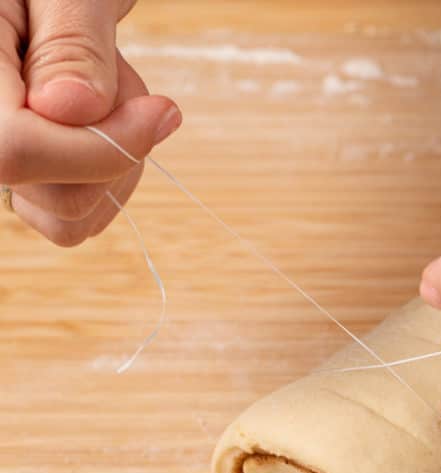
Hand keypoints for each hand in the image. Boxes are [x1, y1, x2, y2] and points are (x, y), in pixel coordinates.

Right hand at [0, 0, 180, 244]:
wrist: (50, 4)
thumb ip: (72, 41)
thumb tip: (74, 108)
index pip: (16, 152)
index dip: (99, 148)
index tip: (160, 111)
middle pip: (59, 200)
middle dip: (117, 147)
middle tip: (116, 79)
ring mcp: (4, 167)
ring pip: (73, 218)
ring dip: (119, 161)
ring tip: (104, 91)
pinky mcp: (30, 188)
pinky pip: (80, 217)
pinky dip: (112, 176)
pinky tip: (104, 122)